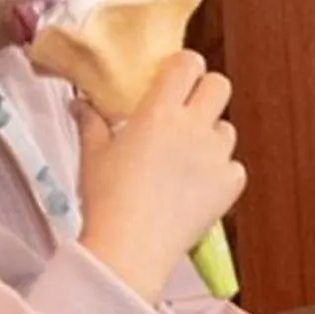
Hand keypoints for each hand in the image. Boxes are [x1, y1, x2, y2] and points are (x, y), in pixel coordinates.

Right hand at [77, 51, 244, 302]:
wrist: (130, 249)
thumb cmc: (107, 200)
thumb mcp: (93, 155)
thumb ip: (91, 122)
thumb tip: (80, 103)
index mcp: (160, 111)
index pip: (189, 64)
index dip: (183, 67)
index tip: (172, 80)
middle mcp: (194, 127)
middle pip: (220, 86)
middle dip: (206, 93)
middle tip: (186, 112)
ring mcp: (216, 156)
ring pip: (228, 129)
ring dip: (212, 136)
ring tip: (187, 157)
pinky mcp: (230, 185)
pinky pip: (234, 166)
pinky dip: (220, 172)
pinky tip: (197, 186)